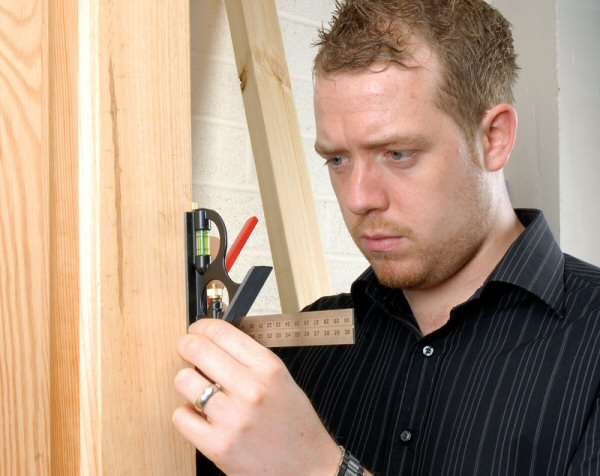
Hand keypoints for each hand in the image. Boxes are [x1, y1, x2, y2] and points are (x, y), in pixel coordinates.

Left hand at [172, 318, 340, 475]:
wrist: (308, 469)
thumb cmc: (295, 425)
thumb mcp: (283, 380)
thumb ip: (251, 360)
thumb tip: (215, 341)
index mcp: (269, 369)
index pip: (222, 332)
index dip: (202, 327)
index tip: (197, 329)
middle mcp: (251, 389)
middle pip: (198, 350)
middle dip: (187, 345)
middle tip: (186, 348)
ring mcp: (232, 418)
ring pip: (184, 380)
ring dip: (187, 382)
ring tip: (198, 388)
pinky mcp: (217, 445)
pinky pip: (181, 416)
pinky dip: (187, 414)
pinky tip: (200, 416)